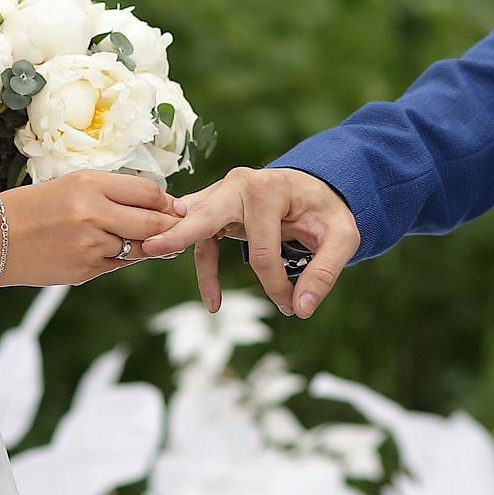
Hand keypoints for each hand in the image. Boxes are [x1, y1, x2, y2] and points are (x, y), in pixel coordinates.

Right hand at [0, 171, 183, 288]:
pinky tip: (115, 251)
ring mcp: (91, 244)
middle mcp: (94, 213)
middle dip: (172, 226)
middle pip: (153, 221)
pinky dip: (123, 258)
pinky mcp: (86, 270)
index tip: (175, 206)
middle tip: (181, 227)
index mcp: (90, 184)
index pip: (148, 191)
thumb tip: (155, 202)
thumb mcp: (69, 186)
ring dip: (150, 245)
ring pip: (140, 247)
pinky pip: (118, 264)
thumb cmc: (31, 208)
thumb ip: (111, 192)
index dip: (167, 201)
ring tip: (154, 241)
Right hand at [142, 165, 359, 317]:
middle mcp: (239, 184)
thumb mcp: (342, 238)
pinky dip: (200, 265)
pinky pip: (201, 241)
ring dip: (173, 240)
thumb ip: (324, 271)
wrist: (319, 188)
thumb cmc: (328, 211)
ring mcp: (223, 193)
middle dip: (181, 233)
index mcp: (270, 188)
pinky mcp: (217, 208)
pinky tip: (213, 302)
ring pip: (192, 220)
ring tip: (151, 256)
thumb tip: (301, 309)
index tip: (291, 307)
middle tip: (154, 246)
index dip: (275, 286)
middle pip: (206, 216)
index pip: (262, 250)